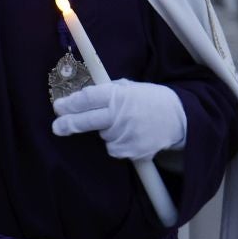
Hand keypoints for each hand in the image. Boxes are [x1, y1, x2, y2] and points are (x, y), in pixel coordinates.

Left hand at [53, 78, 187, 160]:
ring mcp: (128, 135)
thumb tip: (78, 99)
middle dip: (68, 124)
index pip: (87, 99)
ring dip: (104, 131)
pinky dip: (116, 144)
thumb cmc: (149, 99)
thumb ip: (106, 92)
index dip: (70, 104)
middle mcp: (121, 115)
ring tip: (122, 124)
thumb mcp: (129, 87)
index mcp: (119, 95)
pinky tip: (129, 135)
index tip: (58, 108)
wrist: (180, 118)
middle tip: (57, 127)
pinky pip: (114, 149)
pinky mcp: (135, 151)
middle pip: (87, 121)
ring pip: (102, 136)